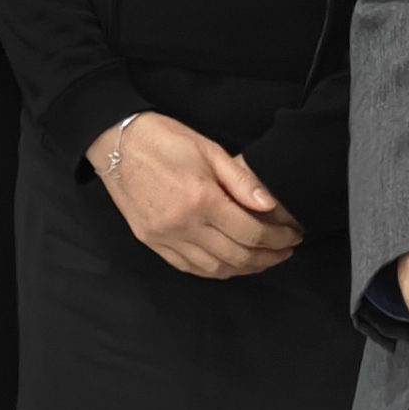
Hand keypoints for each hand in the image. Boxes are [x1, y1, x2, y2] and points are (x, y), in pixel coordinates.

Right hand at [90, 111, 301, 277]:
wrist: (115, 142)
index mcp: (201, 199)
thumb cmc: (162, 139)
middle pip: (238, 256)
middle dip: (269, 257)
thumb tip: (272, 207)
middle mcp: (183, 225)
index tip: (293, 235)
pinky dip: (215, 270)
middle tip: (286, 250)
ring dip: (245, 268)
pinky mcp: (151, 242)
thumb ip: (243, 181)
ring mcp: (165, 237)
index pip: (252, 233)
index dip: (279, 238)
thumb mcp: (209, 149)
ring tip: (263, 259)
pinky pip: (190, 267)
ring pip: (215, 268)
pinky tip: (229, 263)